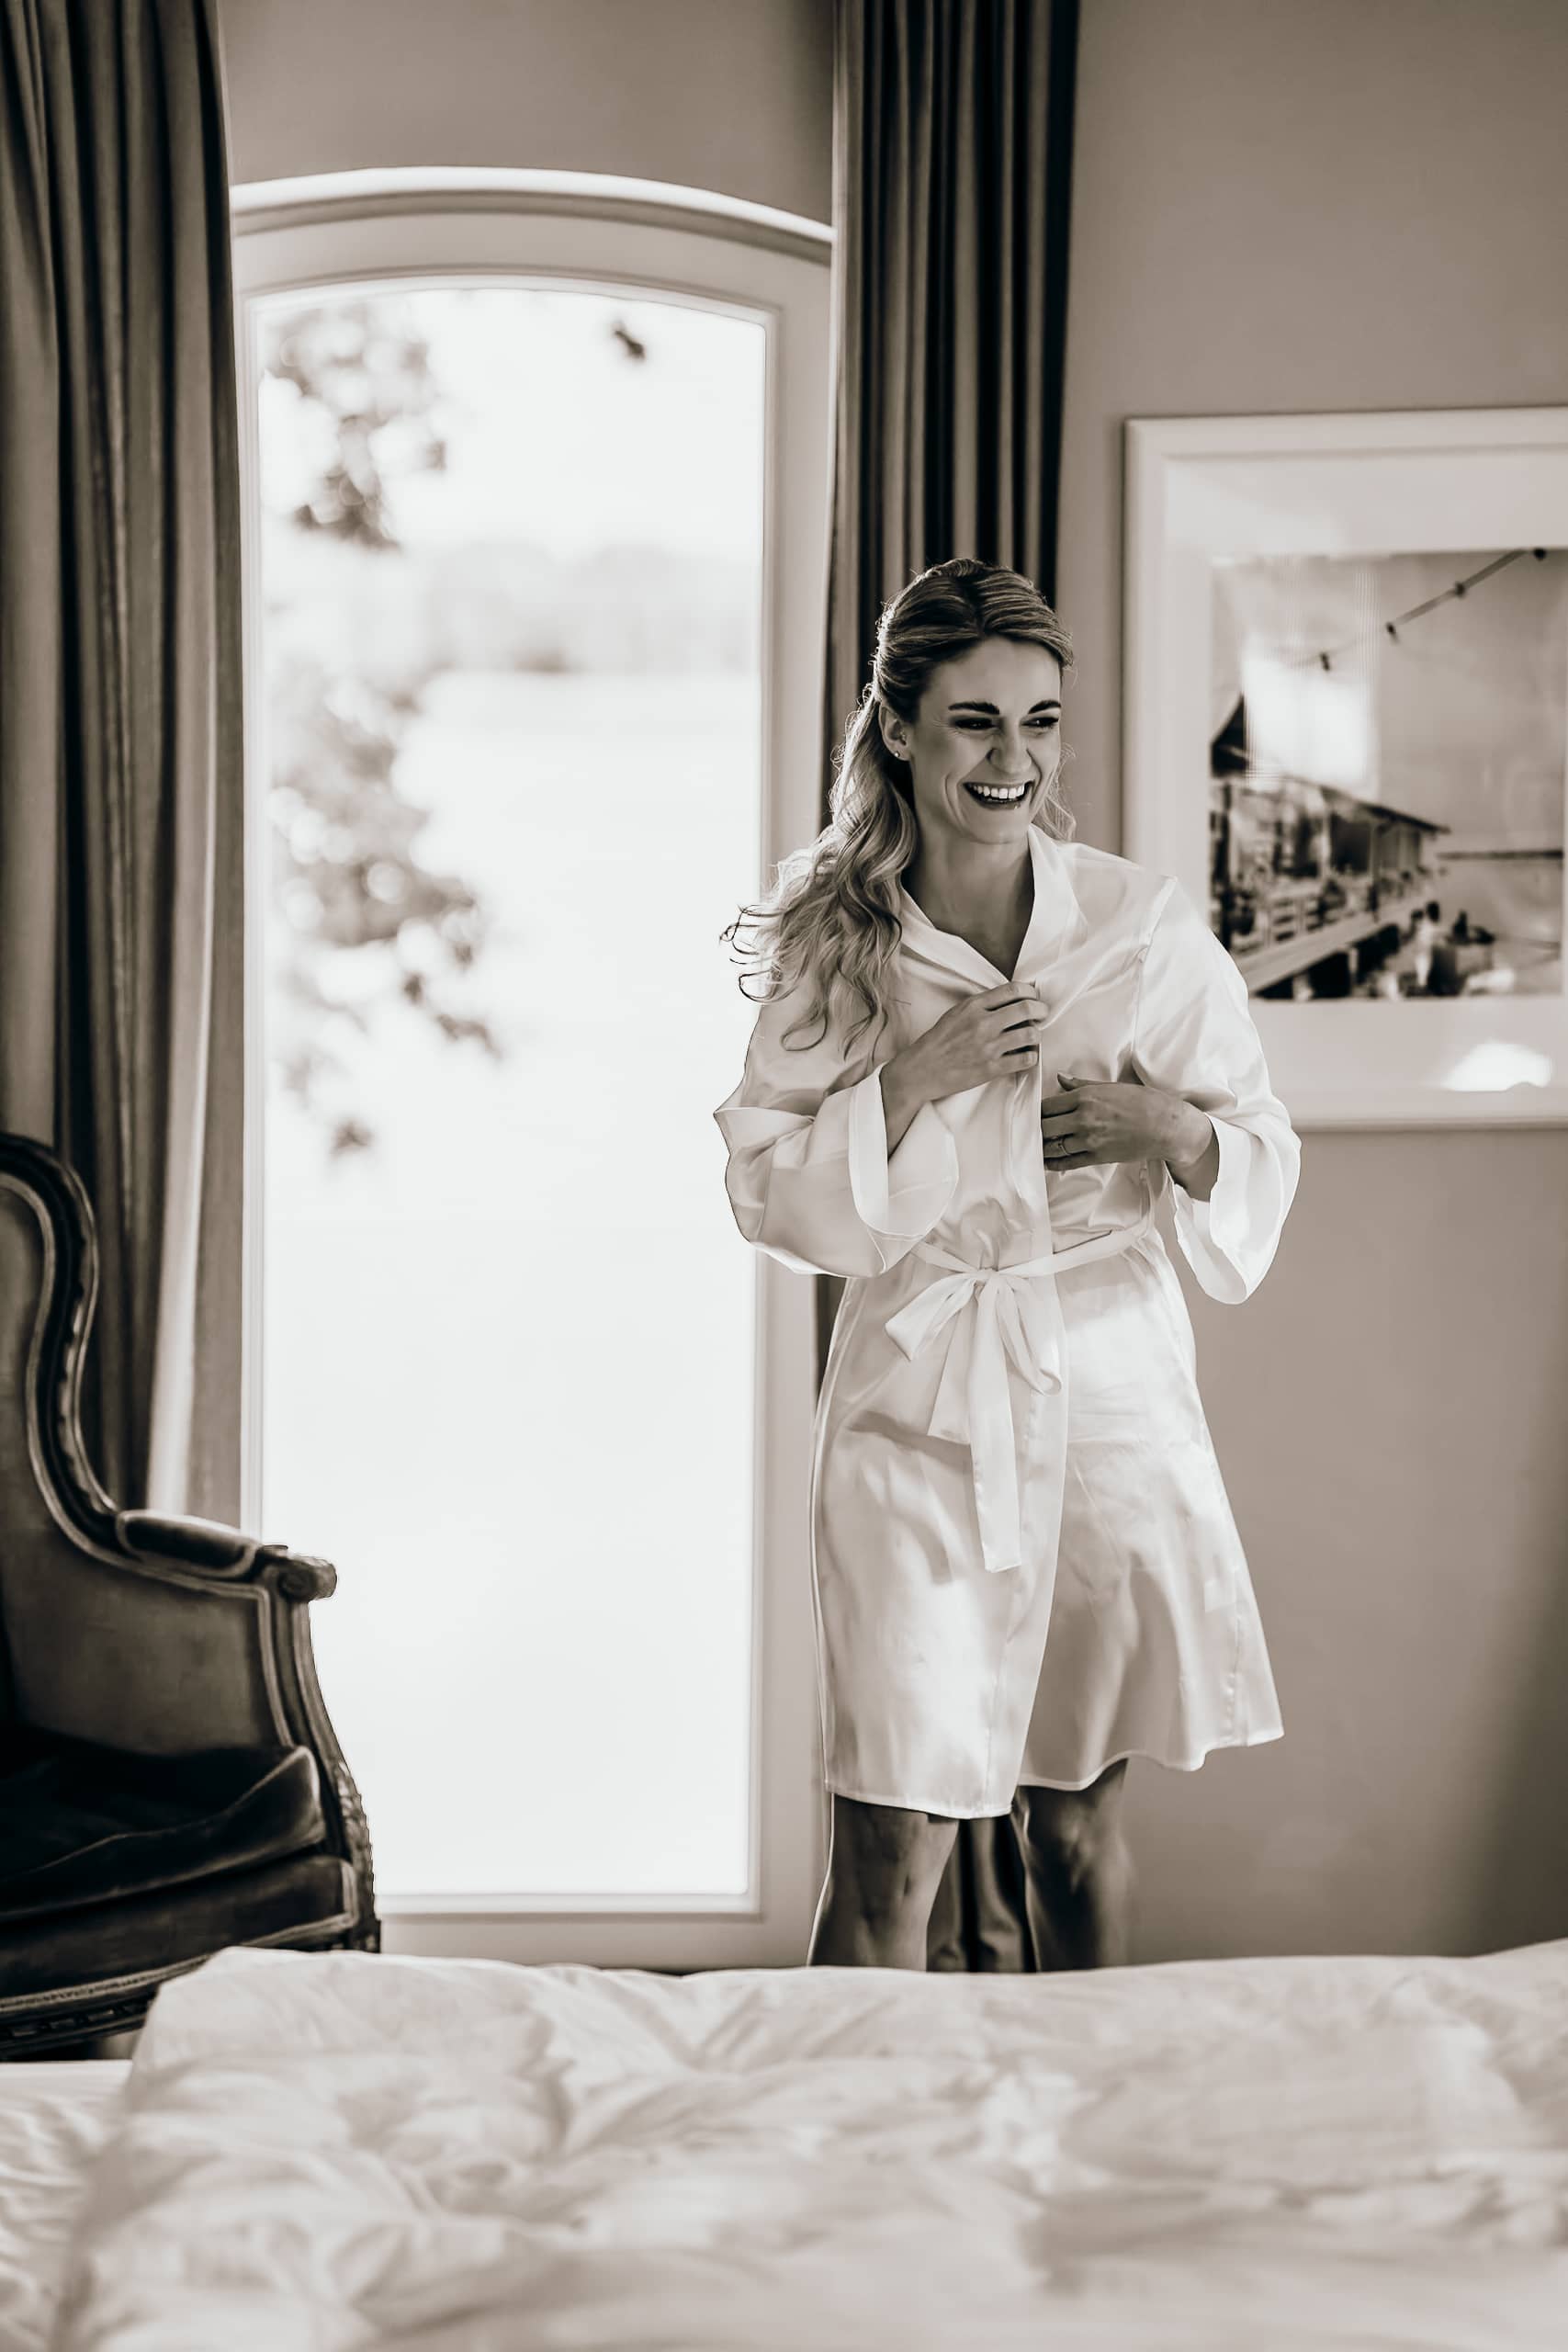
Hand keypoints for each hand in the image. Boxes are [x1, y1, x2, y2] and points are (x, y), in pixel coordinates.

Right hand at [890, 982, 1049, 1107]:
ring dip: (1036, 1035)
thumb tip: (1009, 1001)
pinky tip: (1025, 1055)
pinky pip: (1025, 1059)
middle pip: (1026, 1009)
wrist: (921, 1070)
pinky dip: (1030, 1056)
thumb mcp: (956, 1013)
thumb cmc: (938, 1042)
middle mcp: (983, 1024)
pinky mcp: (991, 1068)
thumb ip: (981, 1005)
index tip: (1034, 997)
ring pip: (1030, 1034)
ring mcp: (988, 1047)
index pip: (1013, 990)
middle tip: (1043, 1013)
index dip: (1030, 992)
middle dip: (1041, 1010)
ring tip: (1032, 1037)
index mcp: (973, 1006)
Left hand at [1040, 1072, 1211, 1172]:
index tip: (1033, 1114)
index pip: (1047, 1106)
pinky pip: (1067, 1162)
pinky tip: (1047, 1162)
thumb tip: (1059, 1078)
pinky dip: (1054, 1163)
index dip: (1037, 1111)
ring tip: (1036, 1147)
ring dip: (1043, 1147)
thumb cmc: (1142, 1102)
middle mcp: (1083, 1118)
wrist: (1165, 1126)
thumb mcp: (1110, 1086)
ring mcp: (1089, 1139)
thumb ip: (1080, 1084)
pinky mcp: (1097, 1157)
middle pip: (1044, 1127)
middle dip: (1037, 1129)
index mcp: (1085, 1097)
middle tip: (1031, 1131)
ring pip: (1053, 1146)